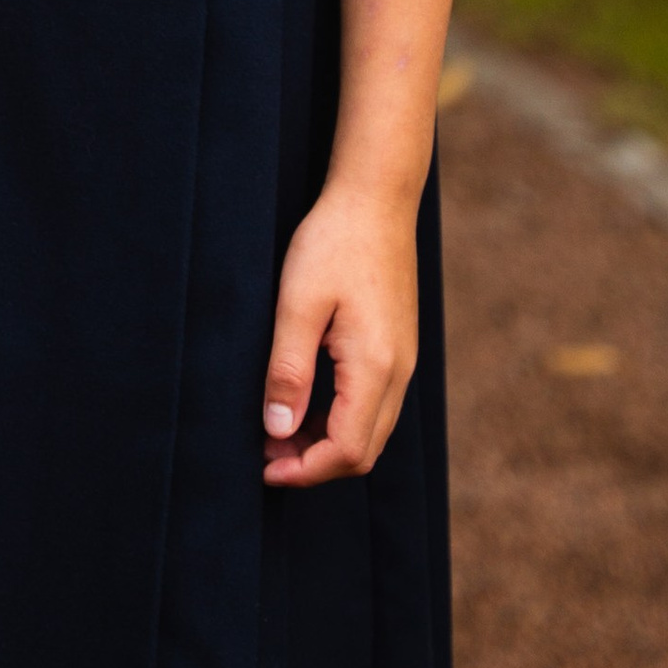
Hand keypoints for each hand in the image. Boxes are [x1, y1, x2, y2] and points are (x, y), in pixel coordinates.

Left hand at [260, 178, 420, 486]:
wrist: (376, 198)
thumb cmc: (333, 243)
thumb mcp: (298, 304)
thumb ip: (288, 371)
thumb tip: (278, 431)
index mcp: (376, 366)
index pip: (347, 450)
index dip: (304, 470)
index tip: (264, 466)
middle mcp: (399, 372)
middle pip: (364, 450)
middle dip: (314, 463)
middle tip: (265, 451)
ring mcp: (403, 360)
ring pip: (371, 430)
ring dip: (326, 441)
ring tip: (278, 428)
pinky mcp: (398, 347)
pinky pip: (374, 404)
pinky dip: (341, 418)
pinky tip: (306, 401)